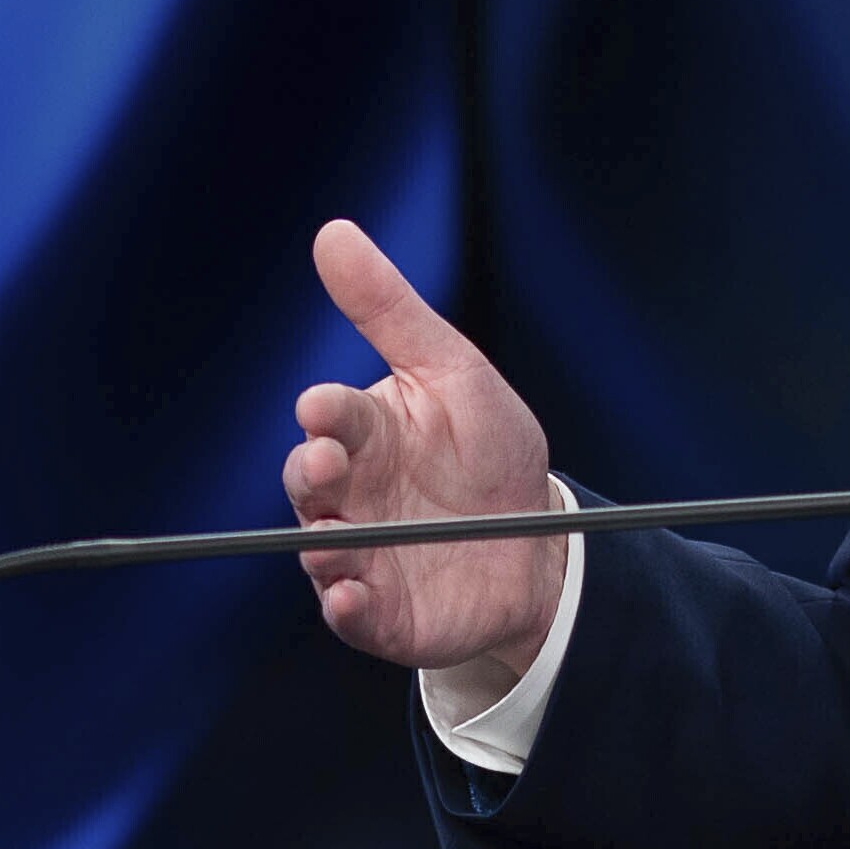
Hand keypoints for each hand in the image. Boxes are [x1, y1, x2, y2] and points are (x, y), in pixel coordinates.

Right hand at [284, 220, 568, 705]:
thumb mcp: (453, 370)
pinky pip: (353, 615)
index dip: (326, 414)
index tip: (323, 407)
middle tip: (323, 465)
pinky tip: (350, 597)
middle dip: (311, 474)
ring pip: (322, 551)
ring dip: (323, 547)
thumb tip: (332, 233)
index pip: (334, 418)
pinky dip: (346, 609)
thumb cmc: (487, 449)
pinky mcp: (383, 613)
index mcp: (366, 434)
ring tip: (333, 542)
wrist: (539, 543)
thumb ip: (389, 309)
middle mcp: (352, 495)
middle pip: (310, 484)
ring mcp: (362, 556)